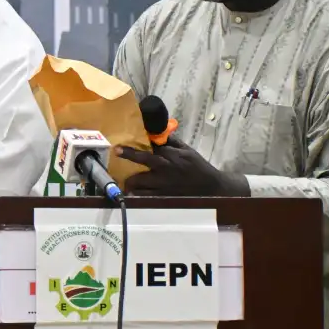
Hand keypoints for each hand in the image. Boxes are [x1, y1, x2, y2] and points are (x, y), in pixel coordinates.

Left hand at [115, 136, 248, 196]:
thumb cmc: (198, 167)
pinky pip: (144, 196)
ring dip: (129, 180)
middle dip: (128, 155)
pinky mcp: (163, 196)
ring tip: (123, 180)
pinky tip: (131, 193)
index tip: (122, 142)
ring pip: (139, 181)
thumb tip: (158, 131)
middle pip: (143, 160)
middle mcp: (166, 168)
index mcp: (172, 155)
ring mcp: (163, 183)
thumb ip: (172, 142)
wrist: (211, 188)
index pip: (151, 146)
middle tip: (116, 153)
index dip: (137, 144)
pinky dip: (136, 194)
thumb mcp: (187, 151)